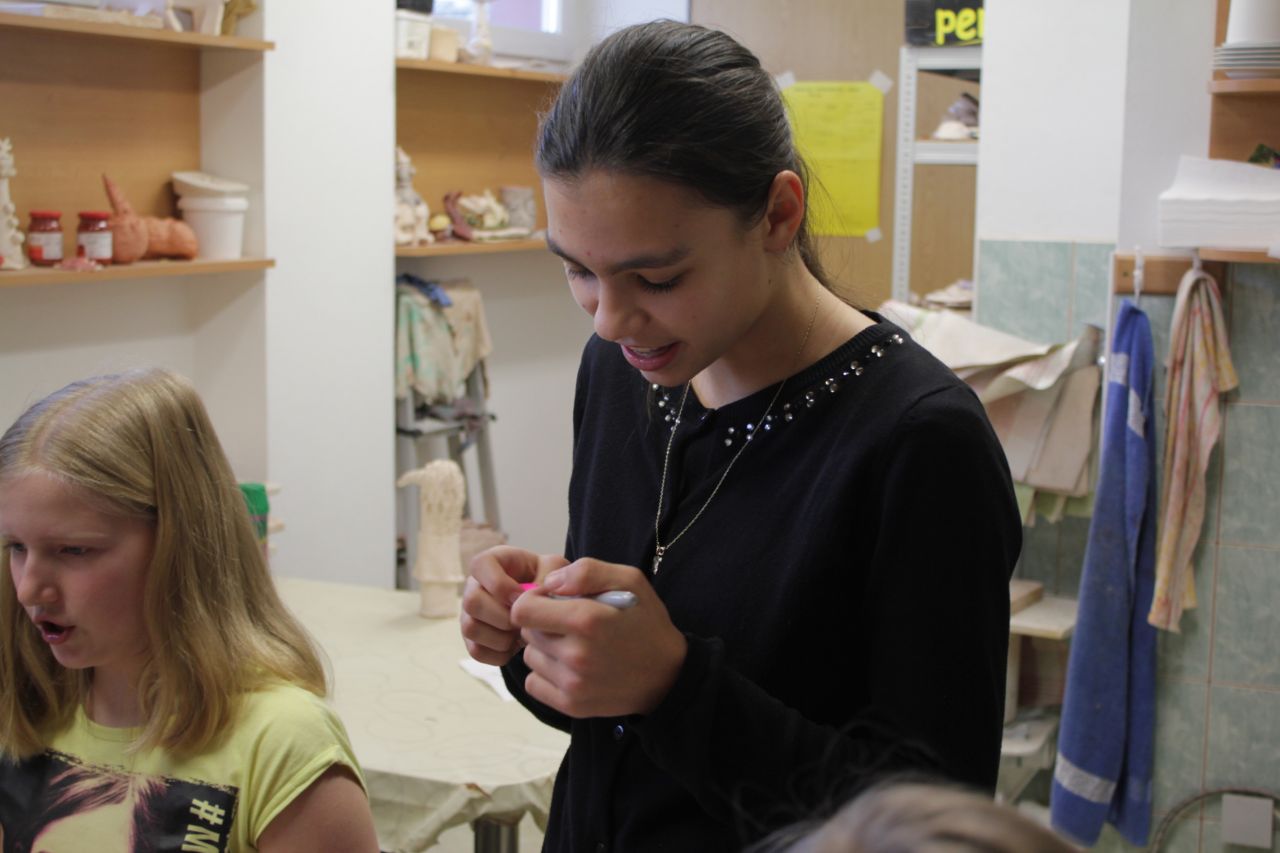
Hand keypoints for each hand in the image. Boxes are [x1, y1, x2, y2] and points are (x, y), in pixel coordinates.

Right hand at [461, 546, 568, 665]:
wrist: (544, 606)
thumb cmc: (548, 581)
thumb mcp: (555, 569)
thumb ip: (552, 573)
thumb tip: (537, 592)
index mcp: (493, 561)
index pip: (480, 565)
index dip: (500, 584)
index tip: (522, 597)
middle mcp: (474, 585)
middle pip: (471, 601)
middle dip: (503, 616)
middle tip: (525, 621)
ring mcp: (469, 613)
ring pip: (470, 628)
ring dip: (501, 637)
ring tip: (523, 635)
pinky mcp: (472, 638)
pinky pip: (476, 651)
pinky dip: (499, 654)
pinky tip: (516, 646)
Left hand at [511, 558, 687, 717]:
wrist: (668, 675)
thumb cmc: (646, 622)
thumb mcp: (629, 580)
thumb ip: (586, 571)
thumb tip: (548, 583)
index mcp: (587, 620)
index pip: (523, 610)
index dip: (533, 600)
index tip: (551, 601)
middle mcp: (576, 655)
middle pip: (526, 632)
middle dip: (542, 624)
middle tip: (570, 625)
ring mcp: (573, 684)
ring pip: (530, 657)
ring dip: (544, 649)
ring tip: (574, 646)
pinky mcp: (571, 705)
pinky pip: (534, 683)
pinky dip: (546, 674)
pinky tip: (569, 668)